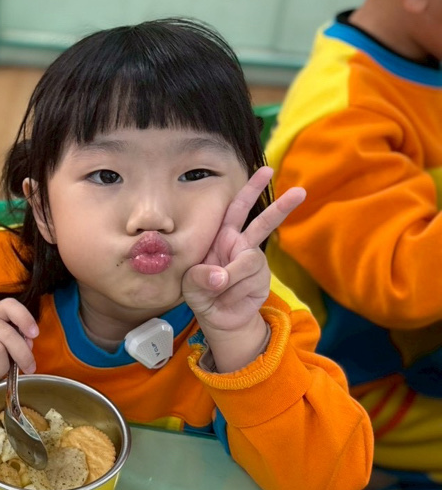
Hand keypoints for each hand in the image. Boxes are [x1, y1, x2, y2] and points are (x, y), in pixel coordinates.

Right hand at [0, 298, 37, 387]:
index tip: (35, 334)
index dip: (24, 318)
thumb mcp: (3, 342)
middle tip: (30, 368)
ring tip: (0, 371)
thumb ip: (17, 341)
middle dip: (23, 355)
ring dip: (3, 368)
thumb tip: (29, 345)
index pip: (10, 306)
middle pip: (8, 334)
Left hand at [182, 166, 305, 371]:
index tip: (265, 170)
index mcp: (222, 238)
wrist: (218, 319)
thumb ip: (200, 277)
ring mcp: (253, 262)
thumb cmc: (201, 294)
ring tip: (219, 289)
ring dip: (231, 277)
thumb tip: (220, 276)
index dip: (250, 190)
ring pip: (248, 261)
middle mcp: (240, 246)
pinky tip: (229, 297)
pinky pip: (249, 281)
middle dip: (280, 207)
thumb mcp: (190, 285)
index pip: (236, 209)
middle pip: (262, 222)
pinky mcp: (261, 279)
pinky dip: (235, 291)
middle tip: (300, 191)